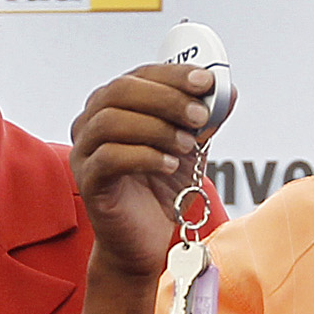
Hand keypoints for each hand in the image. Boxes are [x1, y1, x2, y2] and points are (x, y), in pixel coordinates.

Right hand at [67, 64, 217, 279]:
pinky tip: (169, 165)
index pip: (139, 75)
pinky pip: (108, 158)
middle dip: (165, 99)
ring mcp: (84, 152)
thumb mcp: (190, 146)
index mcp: (114, 105)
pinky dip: (144, 156)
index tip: (205, 81)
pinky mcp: (88, 182)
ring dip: (156, 128)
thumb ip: (204, 119)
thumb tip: (229, 92)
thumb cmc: (162, 188)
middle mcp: (91, 122)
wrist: (145, 239)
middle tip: (198, 116)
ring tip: (186, 145)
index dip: (173, 75)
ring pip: (110, 122)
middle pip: (120, 92)